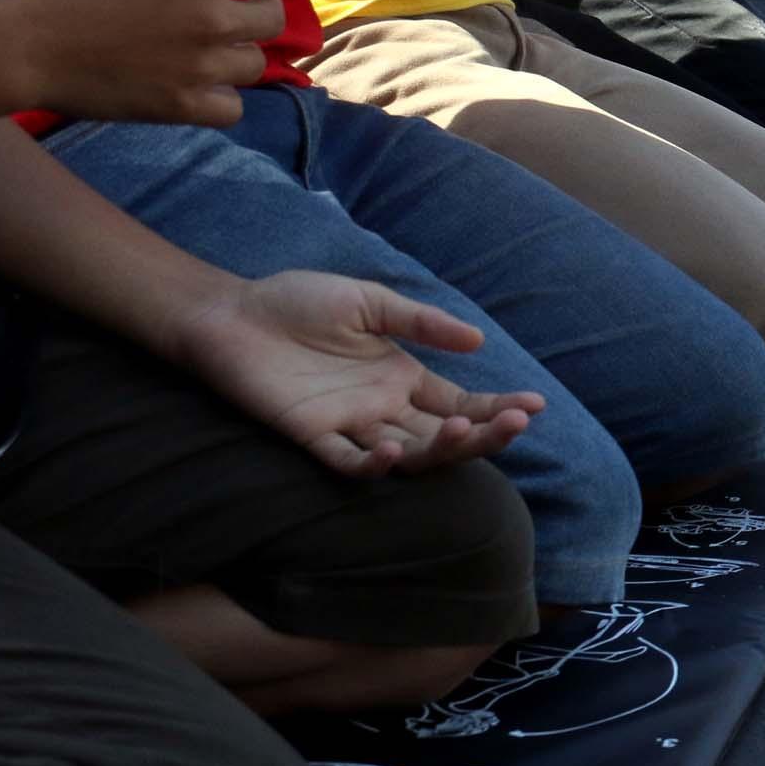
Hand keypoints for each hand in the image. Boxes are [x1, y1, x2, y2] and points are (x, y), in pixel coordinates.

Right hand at [0, 0, 289, 127]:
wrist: (18, 37)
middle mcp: (212, 21)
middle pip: (272, 18)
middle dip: (262, 3)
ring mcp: (199, 68)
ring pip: (253, 64)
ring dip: (240, 49)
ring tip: (215, 41)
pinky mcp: (178, 106)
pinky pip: (230, 109)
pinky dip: (223, 96)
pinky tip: (203, 80)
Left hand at [174, 272, 545, 476]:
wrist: (232, 313)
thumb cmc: (297, 302)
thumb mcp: (369, 301)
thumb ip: (420, 322)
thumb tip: (478, 342)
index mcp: (403, 378)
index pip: (462, 403)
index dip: (497, 408)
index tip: (532, 405)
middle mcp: (384, 408)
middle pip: (445, 436)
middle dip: (484, 434)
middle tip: (513, 424)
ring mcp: (351, 425)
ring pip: (409, 455)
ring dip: (439, 450)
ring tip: (460, 431)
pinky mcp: (313, 435)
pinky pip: (349, 462)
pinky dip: (374, 464)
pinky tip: (394, 451)